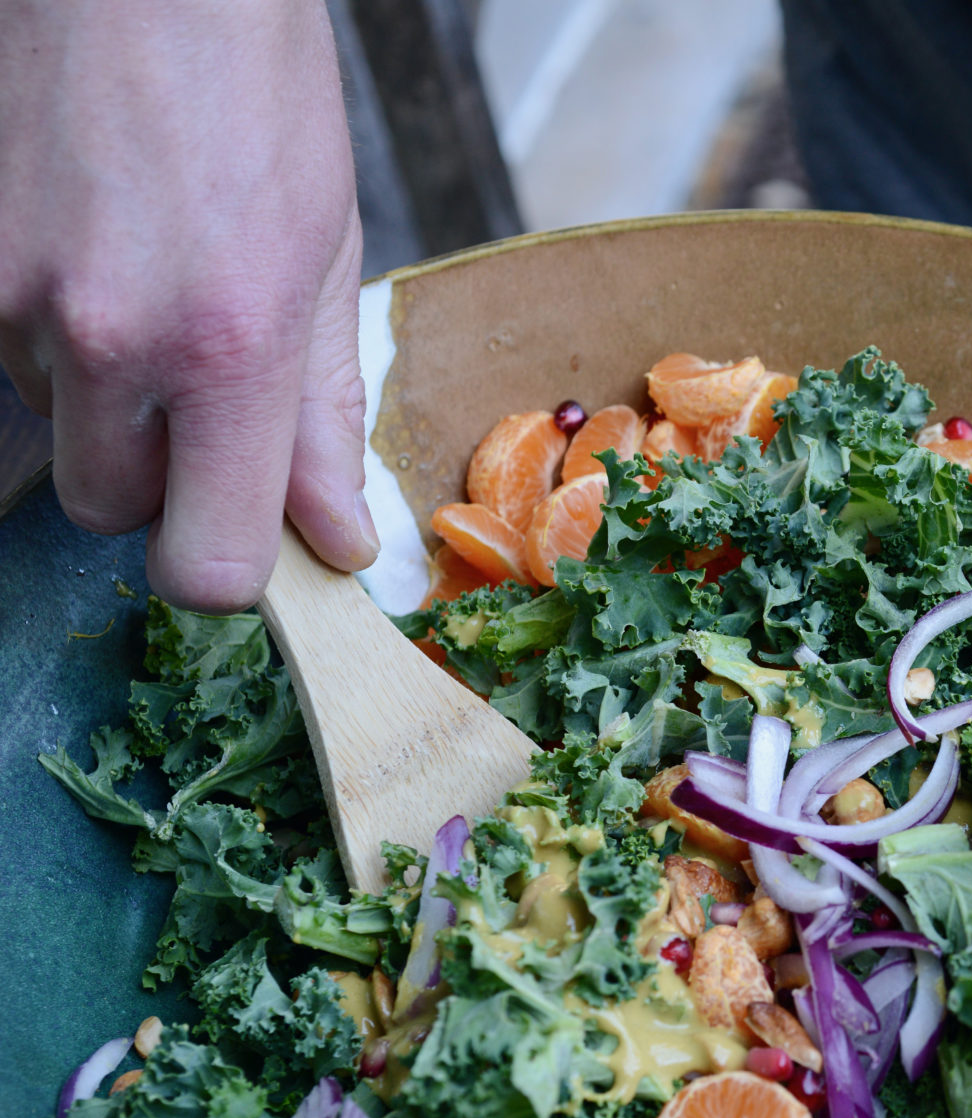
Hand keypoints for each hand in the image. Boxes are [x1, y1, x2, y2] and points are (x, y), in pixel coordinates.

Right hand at [0, 0, 374, 611]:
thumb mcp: (324, 256)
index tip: (251, 536)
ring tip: (146, 280)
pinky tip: (89, 249)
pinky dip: (43, 332)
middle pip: (114, 513)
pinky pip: (1, 355)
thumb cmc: (252, 90)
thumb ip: (324, 416)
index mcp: (226, 347)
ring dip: (99, 394)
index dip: (229, 569)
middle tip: (202, 391)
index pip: (208, 566)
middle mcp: (107, 337)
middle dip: (160, 479)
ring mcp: (8, 298)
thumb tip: (335, 538)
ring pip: (55, 429)